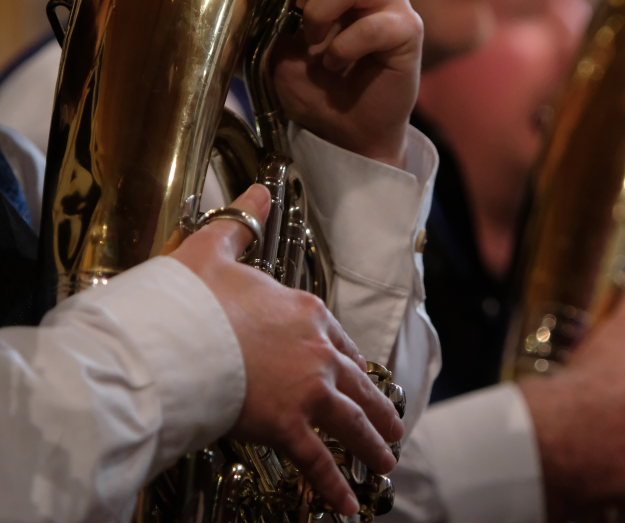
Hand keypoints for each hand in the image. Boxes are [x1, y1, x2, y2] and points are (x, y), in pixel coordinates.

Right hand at [171, 185, 404, 515]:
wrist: (173, 337)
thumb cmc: (190, 297)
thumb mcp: (216, 248)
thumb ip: (242, 222)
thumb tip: (258, 190)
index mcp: (306, 311)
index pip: (341, 341)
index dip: (354, 363)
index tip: (364, 377)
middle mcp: (318, 351)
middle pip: (359, 383)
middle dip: (379, 408)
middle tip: (393, 428)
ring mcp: (308, 389)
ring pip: (352, 422)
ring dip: (372, 445)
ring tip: (386, 462)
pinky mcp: (289, 424)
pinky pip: (318, 461)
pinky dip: (334, 486)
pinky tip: (348, 506)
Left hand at [267, 0, 422, 168]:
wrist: (347, 131)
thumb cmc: (314, 84)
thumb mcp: (278, 42)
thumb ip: (271, 6)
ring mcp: (391, 1)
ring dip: (320, 14)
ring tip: (313, 47)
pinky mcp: (408, 30)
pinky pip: (373, 25)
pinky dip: (344, 47)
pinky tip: (335, 66)